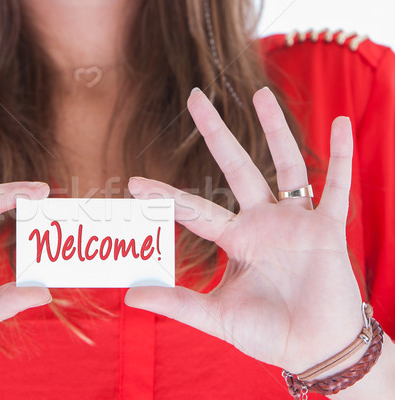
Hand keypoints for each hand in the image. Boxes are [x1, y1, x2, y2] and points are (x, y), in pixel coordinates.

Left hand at [125, 87, 361, 373]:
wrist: (315, 349)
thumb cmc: (268, 334)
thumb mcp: (217, 316)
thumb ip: (177, 304)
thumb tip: (129, 296)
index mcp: (235, 240)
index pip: (194, 209)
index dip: (165, 196)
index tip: (134, 183)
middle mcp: (262, 223)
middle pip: (235, 167)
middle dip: (216, 133)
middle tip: (194, 97)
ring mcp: (295, 221)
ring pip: (285, 165)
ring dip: (275, 129)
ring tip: (260, 93)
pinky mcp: (327, 229)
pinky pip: (337, 187)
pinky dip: (341, 157)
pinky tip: (339, 123)